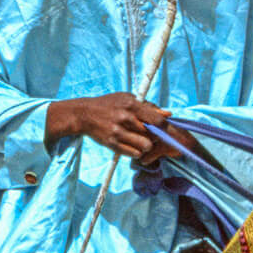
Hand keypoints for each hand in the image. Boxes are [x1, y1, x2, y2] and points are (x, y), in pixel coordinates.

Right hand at [46, 94, 169, 161]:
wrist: (84, 114)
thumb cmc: (109, 105)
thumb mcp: (127, 99)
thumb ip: (148, 106)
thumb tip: (168, 114)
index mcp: (131, 105)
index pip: (157, 120)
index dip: (163, 126)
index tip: (160, 128)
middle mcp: (125, 118)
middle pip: (153, 134)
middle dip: (155, 136)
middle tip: (150, 135)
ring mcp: (118, 132)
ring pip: (145, 146)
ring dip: (146, 145)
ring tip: (141, 141)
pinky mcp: (112, 144)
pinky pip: (134, 153)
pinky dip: (137, 152)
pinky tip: (133, 146)